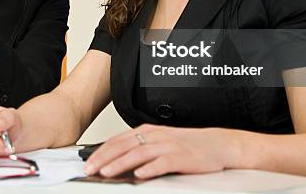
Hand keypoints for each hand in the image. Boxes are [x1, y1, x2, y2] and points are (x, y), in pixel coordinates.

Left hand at [84, 124, 237, 179]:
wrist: (218, 144)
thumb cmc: (188, 145)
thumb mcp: (160, 142)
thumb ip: (140, 148)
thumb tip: (115, 160)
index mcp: (148, 131)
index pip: (118, 140)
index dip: (101, 151)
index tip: (88, 163)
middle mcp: (156, 136)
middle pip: (124, 145)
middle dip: (104, 158)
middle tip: (90, 169)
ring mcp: (169, 145)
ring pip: (140, 153)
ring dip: (121, 163)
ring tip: (108, 172)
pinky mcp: (182, 157)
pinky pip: (163, 162)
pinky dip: (150, 168)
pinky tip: (140, 175)